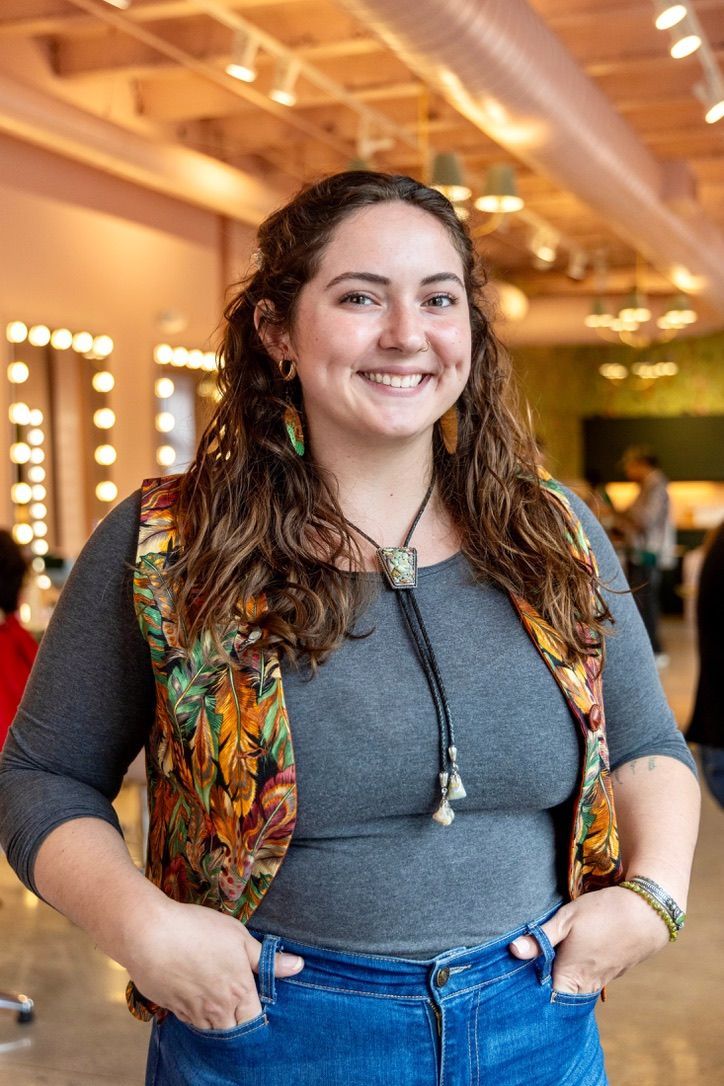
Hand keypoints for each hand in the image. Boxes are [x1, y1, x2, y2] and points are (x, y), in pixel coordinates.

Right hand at [125, 899, 303, 1029]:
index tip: (258, 1004)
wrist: (150, 934)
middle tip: (240, 1007)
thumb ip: (266, 958)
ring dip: (218, 1023)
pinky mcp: (172, 1009)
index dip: (258, 1015)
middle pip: (234, 1031)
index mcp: (239, 991)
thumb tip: (298, 966)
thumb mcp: (239, 937)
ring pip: (212, 1030)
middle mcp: (218, 1009)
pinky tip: (197, 999)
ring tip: (220, 1004)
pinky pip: (191, 1022)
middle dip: (239, 1023)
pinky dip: (198, 1017)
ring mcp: (193, 1012)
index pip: (255, 1020)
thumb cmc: (198, 930)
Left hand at [508, 886, 669, 993]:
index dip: (530, 992)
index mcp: (571, 976)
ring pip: (575, 988)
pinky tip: (572, 956)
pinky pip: (589, 979)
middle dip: (544, 987)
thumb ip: (540, 938)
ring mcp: (602, 980)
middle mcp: (587, 985)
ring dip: (562, 978)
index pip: (545, 1000)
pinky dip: (578, 972)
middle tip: (527, 970)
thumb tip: (513, 951)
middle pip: (560, 996)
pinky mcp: (613, 972)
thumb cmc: (603, 913)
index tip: (516, 979)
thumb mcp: (567, 918)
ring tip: (546, 962)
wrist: (647, 912)